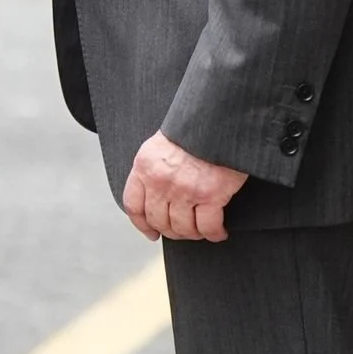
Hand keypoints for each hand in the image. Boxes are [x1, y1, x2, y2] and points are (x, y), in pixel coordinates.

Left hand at [122, 131, 247, 243]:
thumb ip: (154, 168)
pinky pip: (208, 227)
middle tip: (184, 231)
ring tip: (202, 231)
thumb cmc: (193, 129)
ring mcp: (185, 190)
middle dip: (172, 231)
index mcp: (144, 167)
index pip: (133, 205)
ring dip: (193, 234)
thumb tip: (156, 193)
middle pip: (159, 220)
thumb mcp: (161, 145)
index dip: (142, 224)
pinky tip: (219, 232)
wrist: (218, 119)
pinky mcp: (210, 195)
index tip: (151, 232)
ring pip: (183, 228)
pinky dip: (214, 233)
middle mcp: (160, 182)